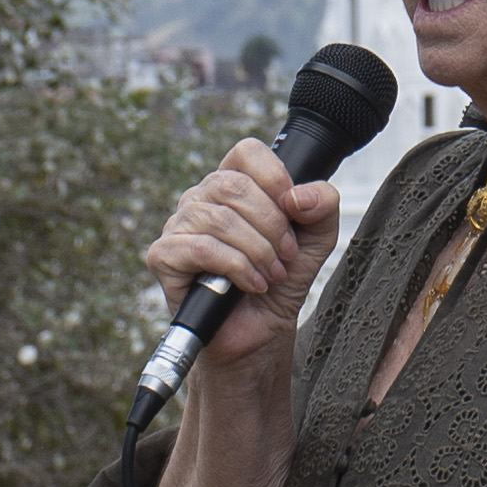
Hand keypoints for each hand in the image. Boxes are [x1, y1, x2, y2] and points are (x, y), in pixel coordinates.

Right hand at [147, 141, 340, 368]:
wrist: (260, 332)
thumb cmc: (280, 280)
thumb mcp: (317, 239)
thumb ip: (323, 206)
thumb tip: (298, 196)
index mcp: (232, 185)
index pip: (246, 153)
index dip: (274, 176)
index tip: (292, 210)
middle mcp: (201, 198)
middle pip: (234, 185)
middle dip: (271, 225)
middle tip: (286, 255)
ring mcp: (178, 226)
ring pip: (219, 219)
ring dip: (257, 251)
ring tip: (272, 274)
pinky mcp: (164, 256)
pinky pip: (202, 249)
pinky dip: (236, 268)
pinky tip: (251, 284)